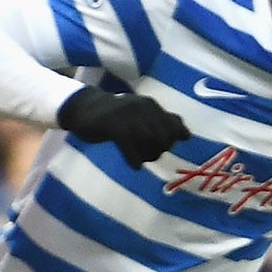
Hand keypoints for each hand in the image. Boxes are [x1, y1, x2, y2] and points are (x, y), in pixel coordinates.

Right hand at [57, 86, 188, 166]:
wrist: (83, 109)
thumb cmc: (116, 117)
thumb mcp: (142, 116)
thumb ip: (164, 123)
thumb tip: (187, 135)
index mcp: (151, 105)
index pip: (175, 126)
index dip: (171, 141)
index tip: (159, 146)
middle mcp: (142, 107)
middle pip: (164, 137)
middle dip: (159, 150)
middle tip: (146, 155)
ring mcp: (127, 115)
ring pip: (149, 142)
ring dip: (148, 156)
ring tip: (140, 159)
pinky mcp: (112, 125)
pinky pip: (131, 147)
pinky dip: (135, 160)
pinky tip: (134, 165)